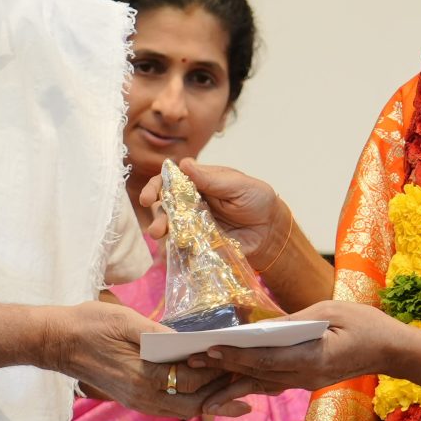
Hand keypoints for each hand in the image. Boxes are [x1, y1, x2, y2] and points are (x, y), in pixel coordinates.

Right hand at [61, 300, 251, 419]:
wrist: (56, 342)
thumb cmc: (90, 324)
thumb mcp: (127, 320)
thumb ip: (160, 334)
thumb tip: (190, 342)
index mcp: (144, 376)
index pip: (193, 377)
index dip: (220, 370)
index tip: (243, 362)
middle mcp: (143, 396)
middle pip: (195, 402)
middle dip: (224, 394)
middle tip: (255, 386)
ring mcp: (137, 402)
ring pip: (184, 410)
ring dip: (211, 403)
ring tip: (239, 396)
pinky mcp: (133, 400)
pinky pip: (170, 408)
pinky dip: (192, 403)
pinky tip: (207, 396)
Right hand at [142, 161, 296, 269]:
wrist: (270, 230)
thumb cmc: (256, 200)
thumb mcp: (239, 186)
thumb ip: (212, 179)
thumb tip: (183, 164)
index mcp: (198, 183)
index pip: (171, 180)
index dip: (157, 186)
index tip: (149, 197)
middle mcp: (191, 203)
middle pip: (165, 205)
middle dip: (157, 215)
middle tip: (154, 226)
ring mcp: (194, 224)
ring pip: (171, 226)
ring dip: (162, 231)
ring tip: (160, 237)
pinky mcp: (199, 243)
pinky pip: (182, 246)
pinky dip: (173, 251)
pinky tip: (168, 256)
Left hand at [188, 300, 407, 391]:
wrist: (392, 351)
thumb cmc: (365, 324)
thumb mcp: (328, 312)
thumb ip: (293, 321)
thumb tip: (259, 325)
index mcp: (311, 359)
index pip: (264, 360)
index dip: (234, 356)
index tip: (209, 349)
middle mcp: (305, 377)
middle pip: (256, 374)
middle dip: (223, 368)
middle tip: (191, 361)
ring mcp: (306, 382)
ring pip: (261, 382)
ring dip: (231, 378)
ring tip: (202, 374)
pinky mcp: (307, 380)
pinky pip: (274, 381)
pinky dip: (251, 379)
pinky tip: (231, 378)